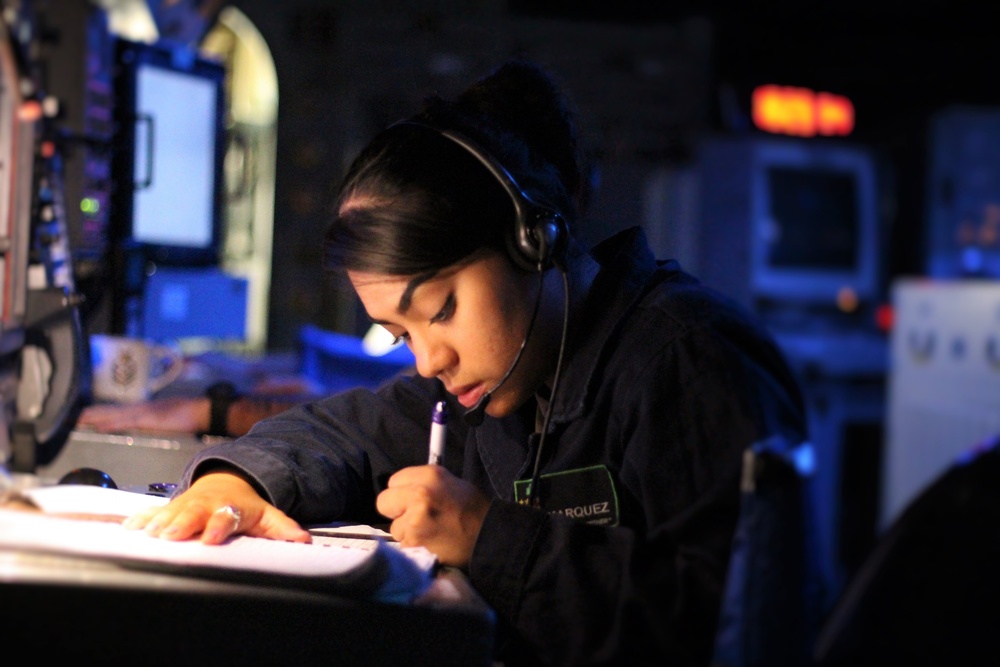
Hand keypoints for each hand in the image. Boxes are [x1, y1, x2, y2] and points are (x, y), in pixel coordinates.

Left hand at [78, 397, 210, 434]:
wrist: (203, 410)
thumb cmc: (190, 415)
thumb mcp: (169, 418)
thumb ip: (155, 421)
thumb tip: (146, 425)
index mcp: (145, 409)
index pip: (116, 411)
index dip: (99, 412)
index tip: (82, 414)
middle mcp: (141, 408)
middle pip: (110, 410)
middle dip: (90, 413)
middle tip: (70, 416)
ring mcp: (144, 412)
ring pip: (114, 414)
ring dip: (95, 417)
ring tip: (78, 419)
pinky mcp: (149, 419)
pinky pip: (127, 422)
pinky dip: (113, 423)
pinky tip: (101, 426)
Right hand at [123, 471, 311, 544]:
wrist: (226, 483)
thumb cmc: (245, 506)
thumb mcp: (266, 516)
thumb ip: (282, 528)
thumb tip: (303, 540)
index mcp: (230, 508)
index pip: (226, 516)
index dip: (219, 526)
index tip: (212, 537)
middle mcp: (206, 505)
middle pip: (193, 513)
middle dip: (182, 522)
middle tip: (171, 535)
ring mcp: (186, 504)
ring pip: (171, 511)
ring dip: (158, 521)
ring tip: (147, 533)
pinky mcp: (170, 506)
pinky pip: (153, 511)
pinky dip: (141, 518)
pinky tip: (129, 527)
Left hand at [376, 465, 489, 567]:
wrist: (490, 540)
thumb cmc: (474, 512)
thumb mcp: (453, 484)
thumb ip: (426, 485)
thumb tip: (406, 490)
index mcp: (429, 475)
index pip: (393, 481)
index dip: (402, 492)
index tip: (412, 499)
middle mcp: (418, 494)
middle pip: (384, 502)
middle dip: (397, 511)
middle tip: (414, 517)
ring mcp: (414, 520)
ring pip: (394, 528)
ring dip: (407, 532)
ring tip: (430, 533)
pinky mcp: (414, 543)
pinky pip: (403, 545)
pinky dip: (414, 547)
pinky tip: (431, 545)